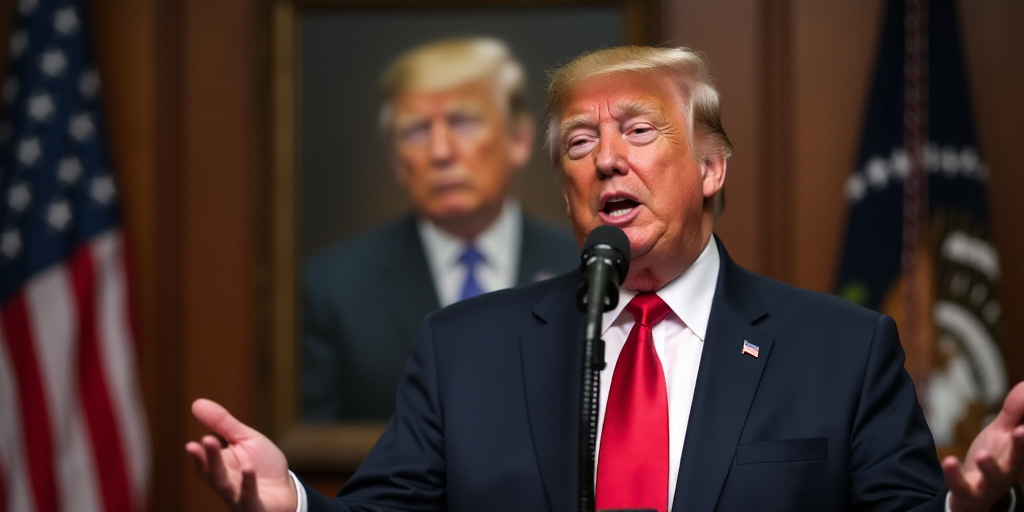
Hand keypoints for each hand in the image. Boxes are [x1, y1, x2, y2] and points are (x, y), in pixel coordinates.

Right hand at [184, 398, 297, 511]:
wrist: (286, 491)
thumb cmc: (262, 465)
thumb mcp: (245, 439)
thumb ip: (222, 424)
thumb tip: (196, 403)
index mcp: (221, 468)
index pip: (205, 463)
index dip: (198, 456)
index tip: (191, 444)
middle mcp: (226, 485)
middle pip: (214, 473)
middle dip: (209, 458)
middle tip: (205, 440)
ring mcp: (240, 498)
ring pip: (226, 486)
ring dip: (222, 470)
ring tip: (222, 451)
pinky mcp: (256, 507)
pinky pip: (250, 498)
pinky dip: (248, 485)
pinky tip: (249, 469)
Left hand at [944, 381, 1023, 511]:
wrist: (975, 494)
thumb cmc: (994, 458)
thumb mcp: (1003, 433)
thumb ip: (1014, 412)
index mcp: (1019, 452)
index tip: (1023, 423)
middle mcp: (1009, 468)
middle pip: (1019, 458)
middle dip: (1022, 445)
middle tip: (1022, 431)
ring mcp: (990, 482)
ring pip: (994, 476)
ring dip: (990, 466)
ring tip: (984, 455)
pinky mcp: (969, 491)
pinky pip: (962, 485)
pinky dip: (954, 475)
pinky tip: (949, 461)